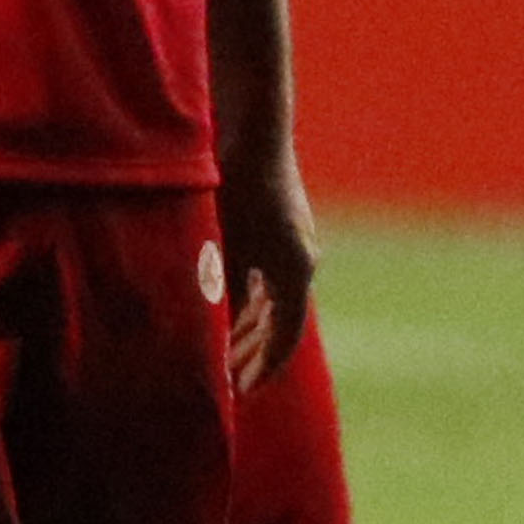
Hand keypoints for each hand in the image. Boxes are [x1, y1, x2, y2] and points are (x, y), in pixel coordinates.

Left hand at [216, 134, 318, 391]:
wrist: (255, 131)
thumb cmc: (236, 187)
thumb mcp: (225, 245)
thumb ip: (226, 292)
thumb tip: (220, 334)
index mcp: (295, 271)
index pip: (285, 338)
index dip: (264, 368)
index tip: (242, 392)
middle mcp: (303, 261)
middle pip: (283, 322)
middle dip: (257, 353)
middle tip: (231, 380)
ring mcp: (297, 243)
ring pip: (278, 300)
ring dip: (255, 327)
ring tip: (230, 351)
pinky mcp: (286, 228)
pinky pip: (274, 278)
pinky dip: (256, 300)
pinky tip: (237, 308)